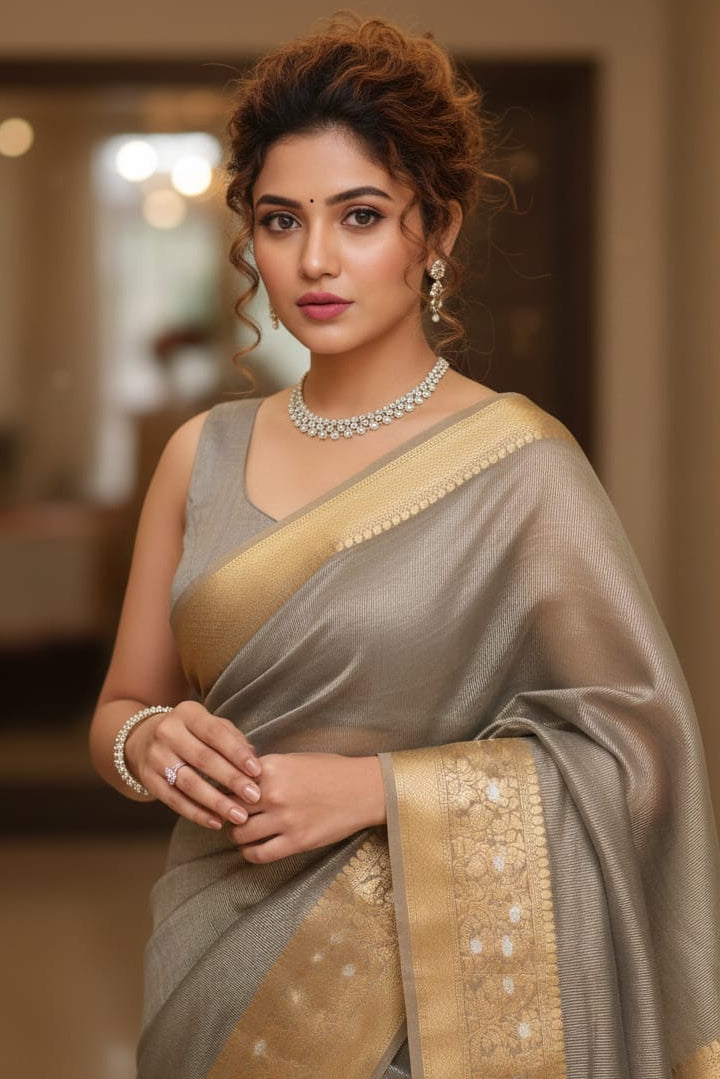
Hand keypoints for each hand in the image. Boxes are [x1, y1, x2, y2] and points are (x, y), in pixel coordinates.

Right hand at [124, 700, 261, 829]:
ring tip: (239, 816)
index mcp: (188, 714)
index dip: (237, 753)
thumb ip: (233, 739)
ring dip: (216, 802)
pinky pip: (174, 800)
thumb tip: (255, 759)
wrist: (144, 740)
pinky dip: (197, 813)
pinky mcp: (148, 779)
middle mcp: (168, 732)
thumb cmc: (192, 733)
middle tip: (254, 796)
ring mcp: (156, 756)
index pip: (215, 733)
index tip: (257, 771)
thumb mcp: (210, 726)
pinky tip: (216, 822)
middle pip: (203, 759)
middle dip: (231, 780)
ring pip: (188, 783)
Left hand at [228, 753, 385, 862]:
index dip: (225, 789)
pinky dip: (249, 853)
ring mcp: (284, 819)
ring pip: (240, 833)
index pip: (231, 781)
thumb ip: (268, 770)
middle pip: (231, 807)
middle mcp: (273, 792)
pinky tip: (252, 848)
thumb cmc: (332, 771)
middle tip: (231, 816)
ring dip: (237, 834)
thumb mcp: (295, 759)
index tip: (225, 795)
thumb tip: (241, 781)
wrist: (364, 789)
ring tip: (241, 832)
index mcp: (272, 767)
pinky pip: (259, 854)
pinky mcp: (296, 841)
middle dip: (228, 813)